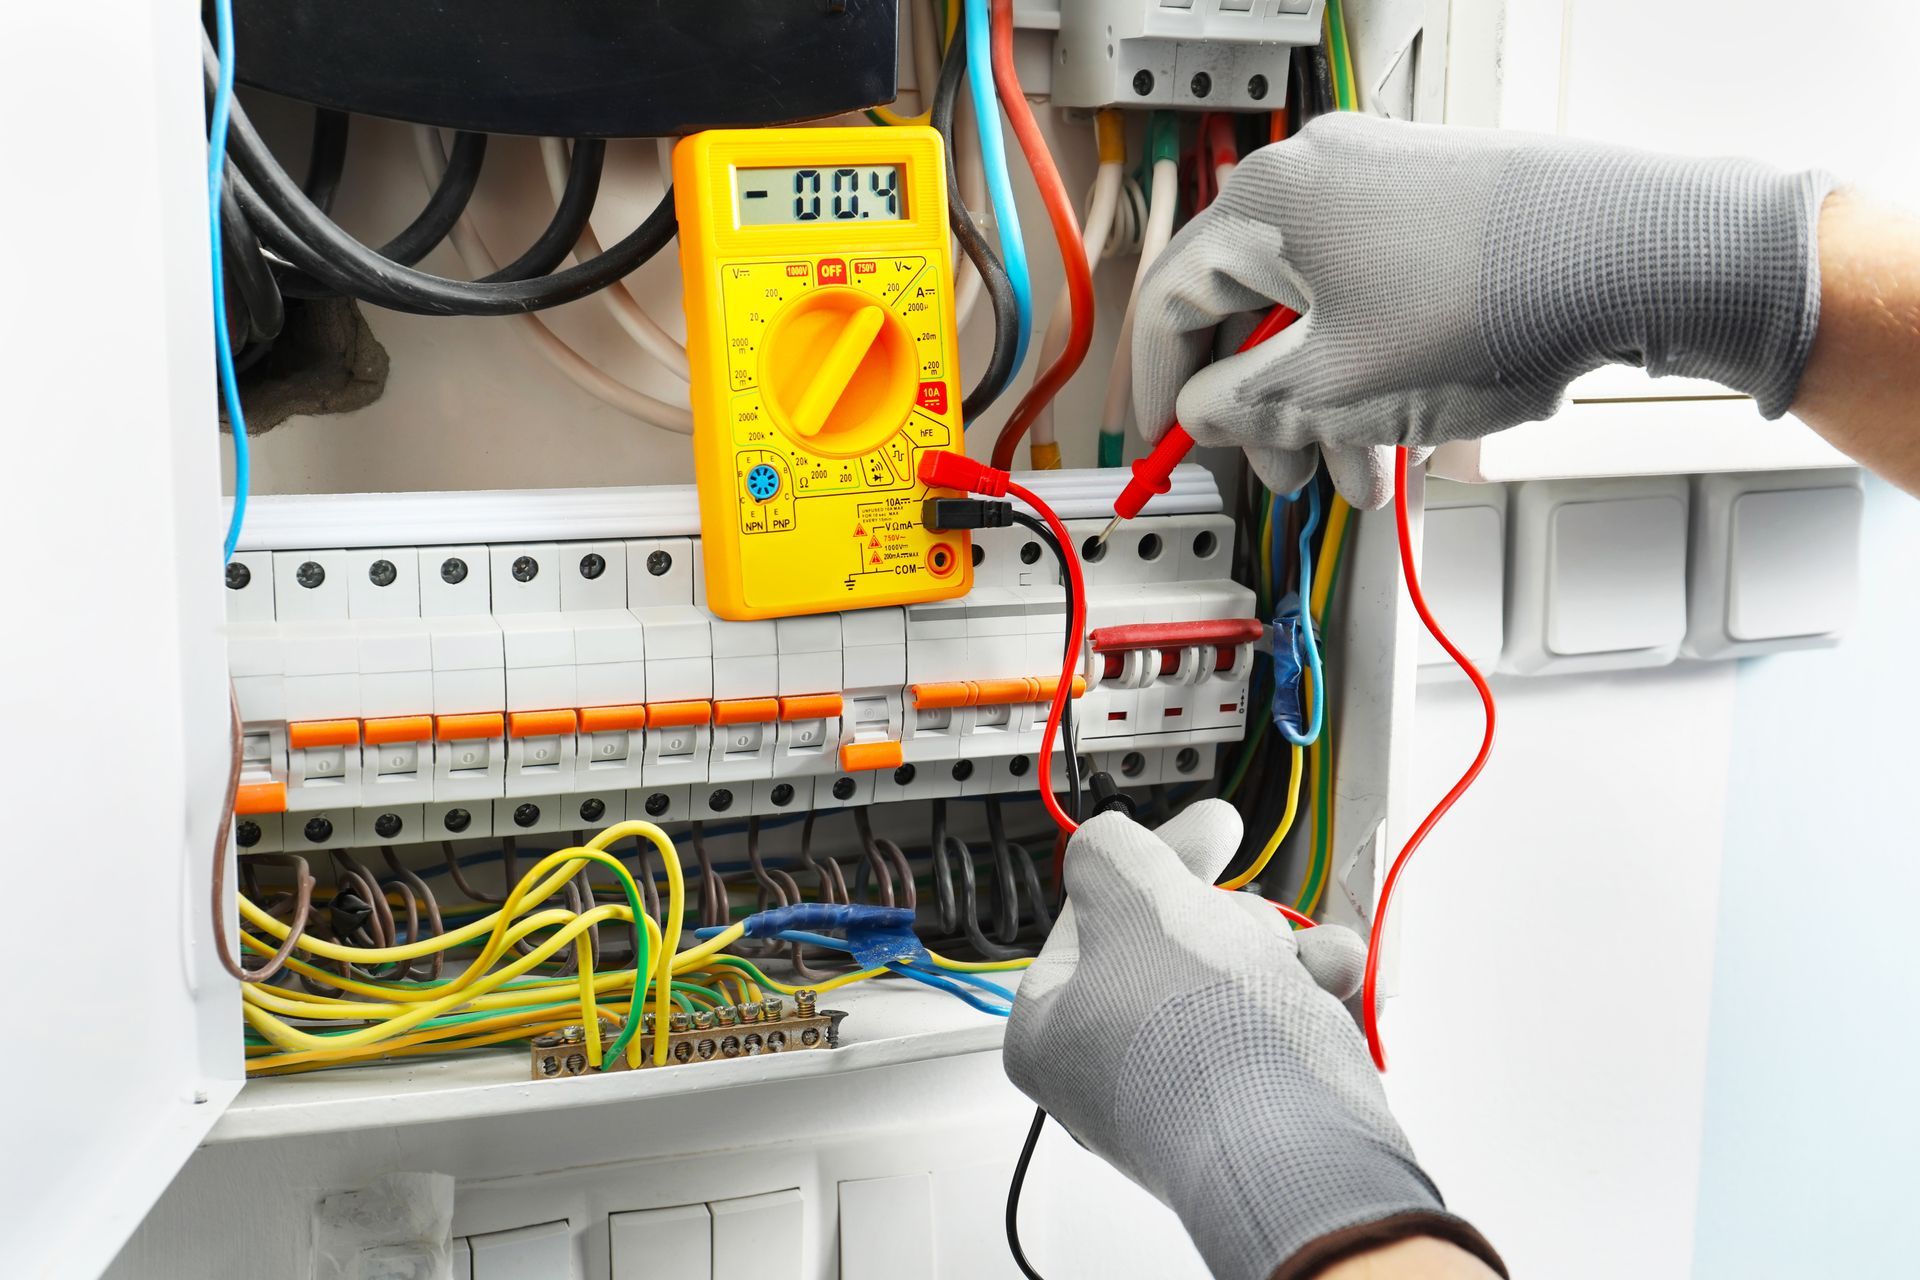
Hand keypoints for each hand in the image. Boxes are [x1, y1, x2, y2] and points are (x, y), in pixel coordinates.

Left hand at [1004, 802, 1502, 1279]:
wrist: (1296, 1148)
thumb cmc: (1198, 1037)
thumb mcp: (1133, 901)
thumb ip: (1110, 854)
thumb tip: (1106, 845)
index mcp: (1049, 1028)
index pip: (1088, 917)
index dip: (1147, 859)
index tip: (1204, 828)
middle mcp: (1111, 1066)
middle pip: (1168, 940)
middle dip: (1223, 911)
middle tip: (1243, 911)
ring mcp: (1187, 1085)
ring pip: (1235, 971)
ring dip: (1276, 946)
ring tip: (1293, 957)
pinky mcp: (1257, 1099)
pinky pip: (1280, 1016)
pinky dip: (1310, 988)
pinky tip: (1331, 976)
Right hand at [1131, 114, 1831, 507]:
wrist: (1643, 254)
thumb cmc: (1495, 301)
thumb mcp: (1332, 387)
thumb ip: (1239, 408)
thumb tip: (1202, 413)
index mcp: (1268, 204)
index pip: (1171, 300)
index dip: (1160, 385)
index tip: (1165, 438)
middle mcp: (1318, 177)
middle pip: (1250, 310)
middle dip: (1266, 411)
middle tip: (1287, 472)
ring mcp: (1384, 184)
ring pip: (1320, 311)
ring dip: (1329, 403)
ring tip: (1366, 469)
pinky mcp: (1440, 206)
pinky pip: (1374, 295)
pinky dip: (1375, 364)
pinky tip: (1409, 422)